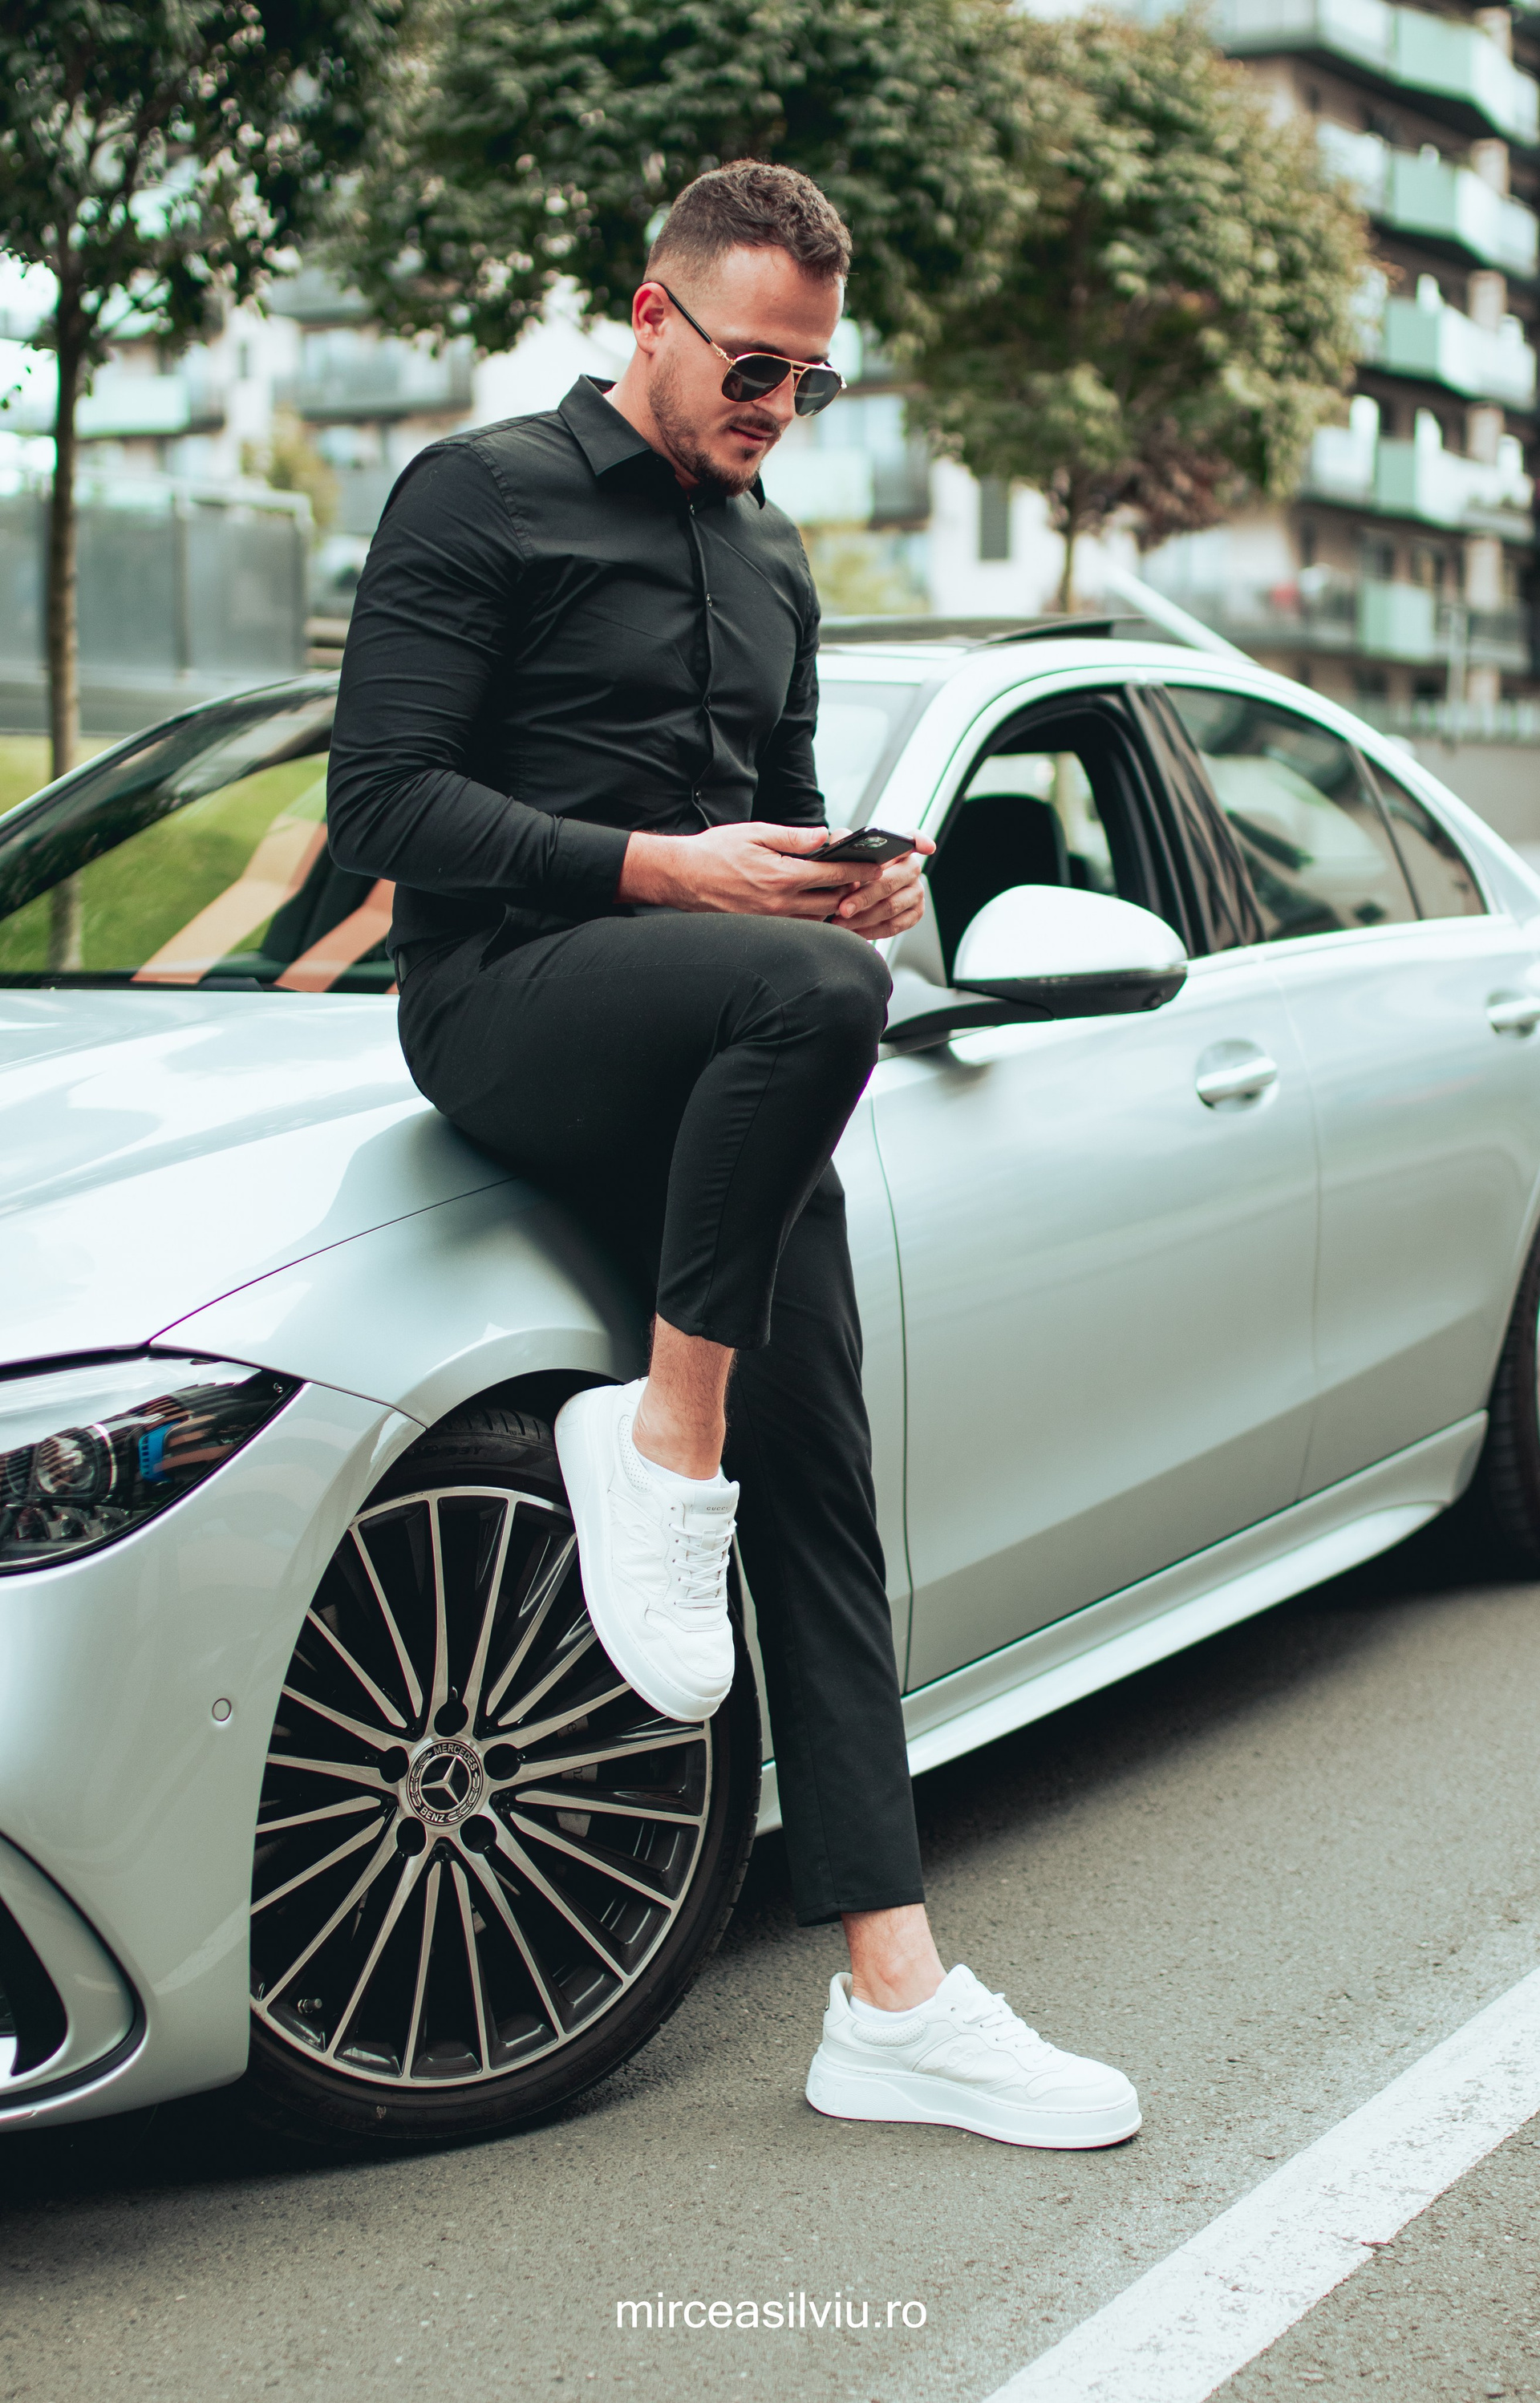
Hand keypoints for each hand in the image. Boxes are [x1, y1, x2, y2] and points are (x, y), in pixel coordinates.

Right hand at [618, 821, 895, 920]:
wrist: (682, 877)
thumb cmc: (714, 853)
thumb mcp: (755, 833)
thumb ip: (794, 836)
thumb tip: (825, 836)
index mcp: (782, 876)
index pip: (835, 875)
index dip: (861, 871)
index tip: (878, 866)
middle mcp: (780, 904)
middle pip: (834, 901)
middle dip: (855, 890)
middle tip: (872, 880)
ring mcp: (773, 921)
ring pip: (820, 918)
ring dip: (838, 906)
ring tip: (852, 893)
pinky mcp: (764, 929)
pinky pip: (800, 926)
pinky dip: (817, 917)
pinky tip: (823, 907)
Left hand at [826, 837, 934, 941]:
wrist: (854, 894)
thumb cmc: (852, 870)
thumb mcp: (846, 852)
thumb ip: (843, 841)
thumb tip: (840, 841)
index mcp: (898, 850)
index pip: (913, 839)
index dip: (921, 842)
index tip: (926, 848)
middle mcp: (912, 870)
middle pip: (889, 882)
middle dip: (863, 897)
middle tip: (842, 908)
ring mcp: (916, 893)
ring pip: (890, 907)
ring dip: (862, 918)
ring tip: (840, 922)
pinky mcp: (915, 914)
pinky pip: (893, 926)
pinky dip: (871, 931)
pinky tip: (853, 932)